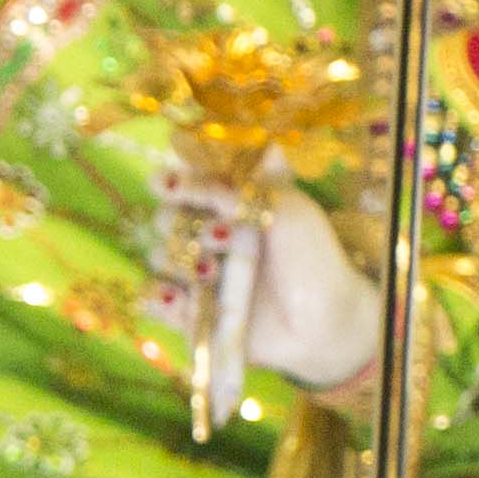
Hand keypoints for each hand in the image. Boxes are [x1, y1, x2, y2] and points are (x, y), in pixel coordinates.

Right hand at [155, 170, 383, 392]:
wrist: (325, 321)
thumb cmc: (315, 260)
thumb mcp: (287, 211)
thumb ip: (240, 190)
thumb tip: (209, 156)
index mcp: (235, 206)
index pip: (192, 185)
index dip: (174, 182)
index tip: (165, 184)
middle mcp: (213, 237)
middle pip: (166, 219)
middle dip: (176, 222)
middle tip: (215, 236)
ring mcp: (200, 275)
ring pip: (158, 258)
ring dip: (176, 261)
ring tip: (210, 272)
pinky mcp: (191, 313)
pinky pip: (154, 300)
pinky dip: (158, 296)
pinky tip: (178, 298)